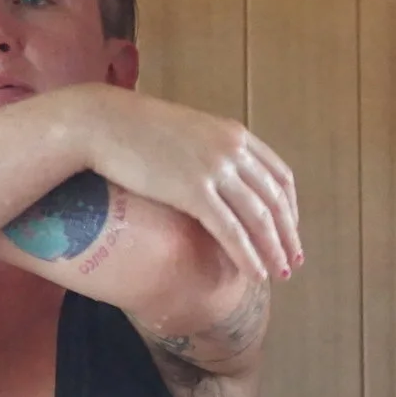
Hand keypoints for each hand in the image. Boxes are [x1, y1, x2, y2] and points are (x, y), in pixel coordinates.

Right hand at [69, 87, 302, 282]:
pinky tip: (255, 273)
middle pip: (276, 200)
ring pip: (259, 218)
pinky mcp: (194, 190)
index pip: (280, 176)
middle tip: (293, 262)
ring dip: (274, 250)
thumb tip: (220, 183)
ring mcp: (216, 169)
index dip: (290, 208)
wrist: (102, 122)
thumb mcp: (189, 133)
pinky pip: (231, 230)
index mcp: (235, 134)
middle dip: (288, 235)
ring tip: (279, 274)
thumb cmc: (137, 130)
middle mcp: (233, 150)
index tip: (291, 231)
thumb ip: (212, 153)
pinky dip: (248, 255)